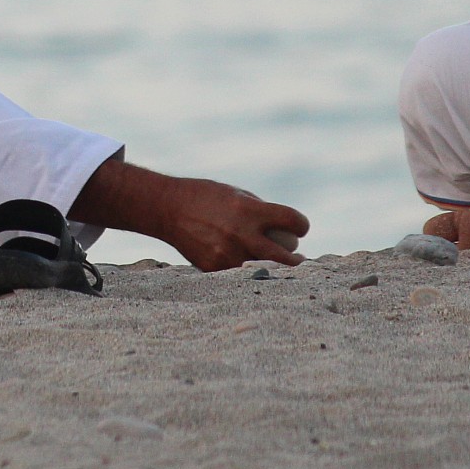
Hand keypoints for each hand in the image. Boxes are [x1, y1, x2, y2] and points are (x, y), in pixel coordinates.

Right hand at [70, 157, 309, 271]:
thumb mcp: (237, 195)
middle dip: (296, 259)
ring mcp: (227, 254)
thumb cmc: (207, 197)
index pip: (292, 221)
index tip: (300, 228)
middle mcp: (240, 233)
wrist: (168, 209)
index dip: (301, 225)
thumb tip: (285, 229)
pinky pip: (239, 273)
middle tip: (299, 259)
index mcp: (249, 210)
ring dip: (273, 267)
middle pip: (284, 256)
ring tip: (278, 265)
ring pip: (263, 269)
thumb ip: (262, 212)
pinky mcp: (215, 268)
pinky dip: (244, 268)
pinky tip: (245, 264)